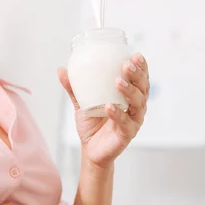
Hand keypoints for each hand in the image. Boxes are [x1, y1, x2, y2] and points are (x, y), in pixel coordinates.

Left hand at [58, 53, 149, 167]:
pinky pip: (124, 122)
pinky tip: (109, 106)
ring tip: (118, 82)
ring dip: (129, 91)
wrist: (90, 150)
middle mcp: (136, 108)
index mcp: (130, 97)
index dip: (141, 67)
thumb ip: (74, 87)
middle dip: (137, 75)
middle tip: (126, 65)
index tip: (135, 55)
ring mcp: (133, 121)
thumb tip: (61, 69)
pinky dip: (117, 113)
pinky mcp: (127, 134)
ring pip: (137, 104)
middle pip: (143, 89)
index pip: (140, 79)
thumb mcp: (82, 103)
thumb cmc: (92, 124)